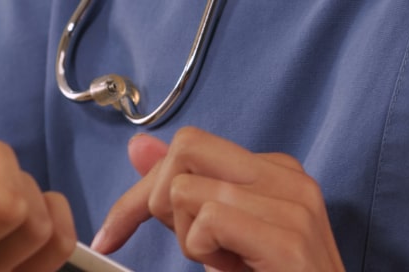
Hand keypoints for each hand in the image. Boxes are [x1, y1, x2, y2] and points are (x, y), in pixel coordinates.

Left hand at [92, 127, 343, 271]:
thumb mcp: (219, 235)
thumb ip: (184, 190)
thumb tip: (138, 146)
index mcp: (276, 170)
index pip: (189, 145)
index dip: (143, 191)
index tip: (114, 232)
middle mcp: (290, 177)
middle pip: (185, 149)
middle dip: (158, 202)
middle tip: (188, 246)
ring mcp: (294, 205)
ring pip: (188, 189)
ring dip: (187, 239)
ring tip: (222, 262)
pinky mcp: (288, 238)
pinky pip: (209, 219)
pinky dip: (202, 252)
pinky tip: (230, 269)